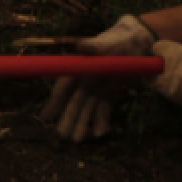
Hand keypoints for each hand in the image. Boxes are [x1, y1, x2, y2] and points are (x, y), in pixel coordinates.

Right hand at [40, 14, 155, 140]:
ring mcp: (96, 90)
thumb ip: (92, 46)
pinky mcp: (109, 94)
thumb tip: (79, 45)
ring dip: (82, 124)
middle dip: (68, 119)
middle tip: (62, 135)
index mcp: (78, 70)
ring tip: (77, 140)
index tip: (46, 117)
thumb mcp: (106, 43)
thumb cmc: (116, 41)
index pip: (63, 89)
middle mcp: (84, 83)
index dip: (55, 103)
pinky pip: (103, 110)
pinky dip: (101, 121)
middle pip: (74, 103)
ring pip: (87, 110)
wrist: (134, 44)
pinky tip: (100, 133)